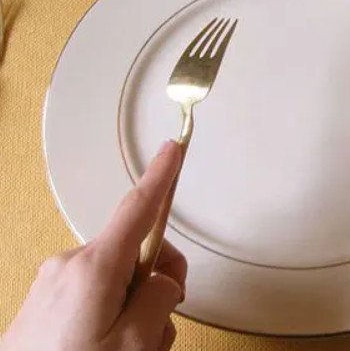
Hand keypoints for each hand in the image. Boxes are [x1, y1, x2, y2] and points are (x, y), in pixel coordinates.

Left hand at [1, 141, 186, 350]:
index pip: (137, 209)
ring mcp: (56, 283)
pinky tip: (109, 346)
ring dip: (136, 309)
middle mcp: (71, 266)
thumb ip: (159, 298)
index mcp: (94, 268)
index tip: (171, 149)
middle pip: (136, 252)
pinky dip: (114, 314)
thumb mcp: (135, 344)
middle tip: (159, 323)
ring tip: (129, 350)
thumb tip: (162, 278)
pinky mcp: (48, 301)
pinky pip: (97, 293)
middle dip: (158, 282)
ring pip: (119, 279)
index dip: (160, 176)